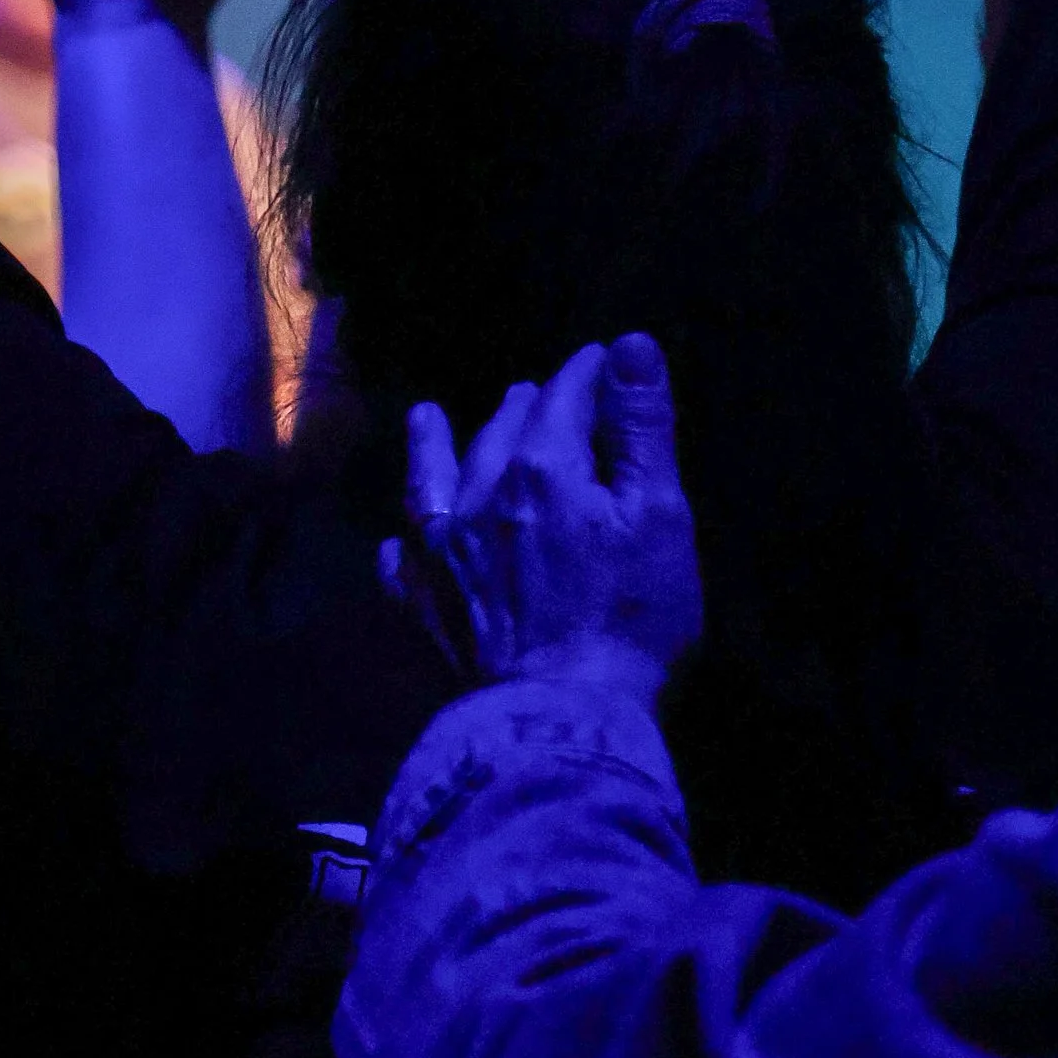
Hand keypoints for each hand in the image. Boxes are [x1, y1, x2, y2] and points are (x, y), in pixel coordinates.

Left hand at [383, 334, 704, 698]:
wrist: (562, 714)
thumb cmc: (629, 616)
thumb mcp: (658, 515)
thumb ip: (641, 427)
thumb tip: (631, 343)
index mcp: (544, 466)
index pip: (566, 393)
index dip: (588, 372)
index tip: (603, 361)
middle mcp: (481, 494)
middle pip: (504, 428)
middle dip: (529, 404)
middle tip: (542, 393)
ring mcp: (443, 551)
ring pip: (435, 476)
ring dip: (436, 444)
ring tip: (429, 417)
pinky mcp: (425, 604)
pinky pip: (403, 558)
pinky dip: (405, 538)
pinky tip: (399, 538)